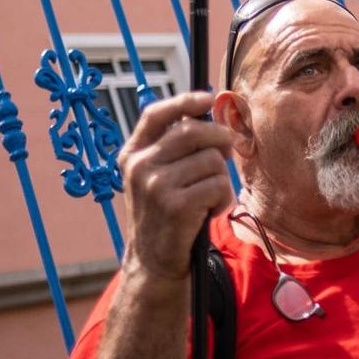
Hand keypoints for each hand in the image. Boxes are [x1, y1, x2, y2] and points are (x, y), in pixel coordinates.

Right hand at [120, 92, 235, 282]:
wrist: (153, 260)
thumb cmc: (164, 212)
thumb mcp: (156, 176)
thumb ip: (173, 147)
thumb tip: (211, 117)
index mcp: (133, 154)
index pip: (156, 114)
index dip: (184, 101)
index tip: (207, 98)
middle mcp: (139, 166)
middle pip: (194, 132)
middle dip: (220, 139)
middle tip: (225, 154)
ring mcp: (155, 185)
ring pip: (212, 160)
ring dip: (221, 178)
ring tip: (209, 196)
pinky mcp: (175, 206)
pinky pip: (218, 185)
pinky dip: (223, 198)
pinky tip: (210, 211)